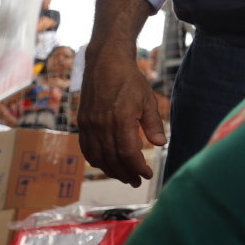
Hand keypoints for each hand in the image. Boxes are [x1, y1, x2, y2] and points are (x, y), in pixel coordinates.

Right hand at [77, 39, 168, 185]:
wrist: (105, 63)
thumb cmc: (130, 80)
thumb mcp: (148, 100)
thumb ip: (153, 124)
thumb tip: (161, 144)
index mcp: (120, 120)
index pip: (128, 153)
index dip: (138, 167)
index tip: (147, 175)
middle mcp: (101, 125)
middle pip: (112, 159)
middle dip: (126, 173)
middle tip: (137, 181)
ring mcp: (89, 124)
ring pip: (98, 156)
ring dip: (111, 170)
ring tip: (124, 177)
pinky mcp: (82, 122)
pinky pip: (86, 147)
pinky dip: (95, 160)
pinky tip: (105, 164)